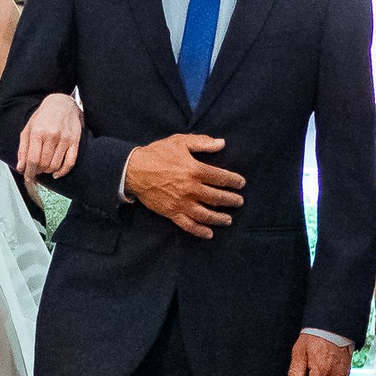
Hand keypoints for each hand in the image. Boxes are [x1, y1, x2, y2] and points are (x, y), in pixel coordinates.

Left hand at [17, 93, 82, 184]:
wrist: (62, 103)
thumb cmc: (44, 116)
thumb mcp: (28, 129)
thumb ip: (23, 148)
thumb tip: (21, 167)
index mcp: (37, 132)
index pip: (32, 159)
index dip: (29, 172)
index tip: (28, 177)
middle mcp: (52, 135)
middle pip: (44, 164)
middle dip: (38, 171)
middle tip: (36, 170)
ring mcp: (65, 139)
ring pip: (55, 165)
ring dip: (48, 171)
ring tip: (45, 168)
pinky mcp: (75, 141)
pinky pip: (70, 162)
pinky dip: (62, 172)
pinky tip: (56, 173)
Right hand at [122, 134, 242, 236]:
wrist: (134, 170)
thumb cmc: (157, 154)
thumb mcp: (180, 141)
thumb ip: (202, 142)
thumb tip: (221, 143)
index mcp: (194, 170)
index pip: (221, 178)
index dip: (234, 181)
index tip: (241, 183)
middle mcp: (191, 189)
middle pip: (217, 197)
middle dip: (231, 200)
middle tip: (239, 202)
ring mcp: (181, 203)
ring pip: (206, 214)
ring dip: (220, 218)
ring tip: (229, 219)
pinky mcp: (172, 213)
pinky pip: (188, 225)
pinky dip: (200, 231)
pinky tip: (209, 234)